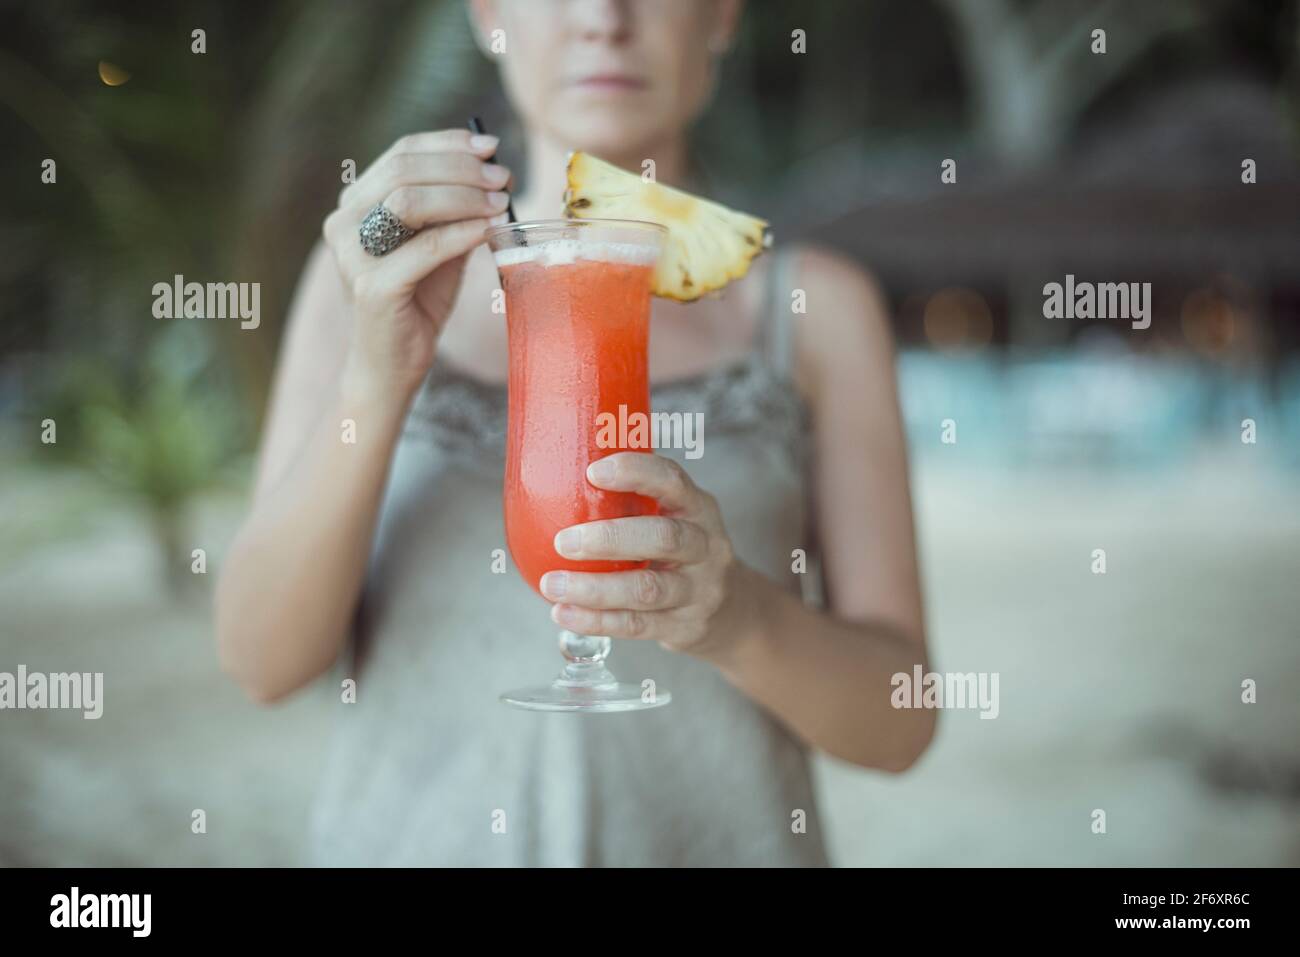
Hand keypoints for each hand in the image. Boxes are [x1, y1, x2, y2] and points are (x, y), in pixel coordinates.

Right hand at [322, 129, 513, 400]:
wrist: (392, 365)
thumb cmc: (418, 301)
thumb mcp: (438, 245)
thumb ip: (453, 209)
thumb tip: (493, 170)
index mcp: (356, 203)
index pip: (401, 153)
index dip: (449, 144)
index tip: (491, 146)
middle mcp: (344, 222)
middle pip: (405, 170)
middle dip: (462, 168)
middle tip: (504, 177)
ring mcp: (353, 255)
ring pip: (410, 203)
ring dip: (464, 196)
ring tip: (501, 202)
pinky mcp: (372, 287)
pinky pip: (425, 248)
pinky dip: (462, 233)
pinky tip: (490, 230)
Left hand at [539, 452, 755, 657]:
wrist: (734, 611)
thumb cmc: (684, 553)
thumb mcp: (677, 518)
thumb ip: (636, 501)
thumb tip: (558, 476)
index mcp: (698, 509)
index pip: (673, 481)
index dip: (635, 473)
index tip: (593, 472)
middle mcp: (705, 547)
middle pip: (663, 538)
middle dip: (609, 538)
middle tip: (562, 541)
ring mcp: (698, 591)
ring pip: (646, 590)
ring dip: (594, 588)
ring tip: (552, 584)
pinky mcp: (684, 627)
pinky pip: (637, 625)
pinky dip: (596, 621)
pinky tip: (564, 613)